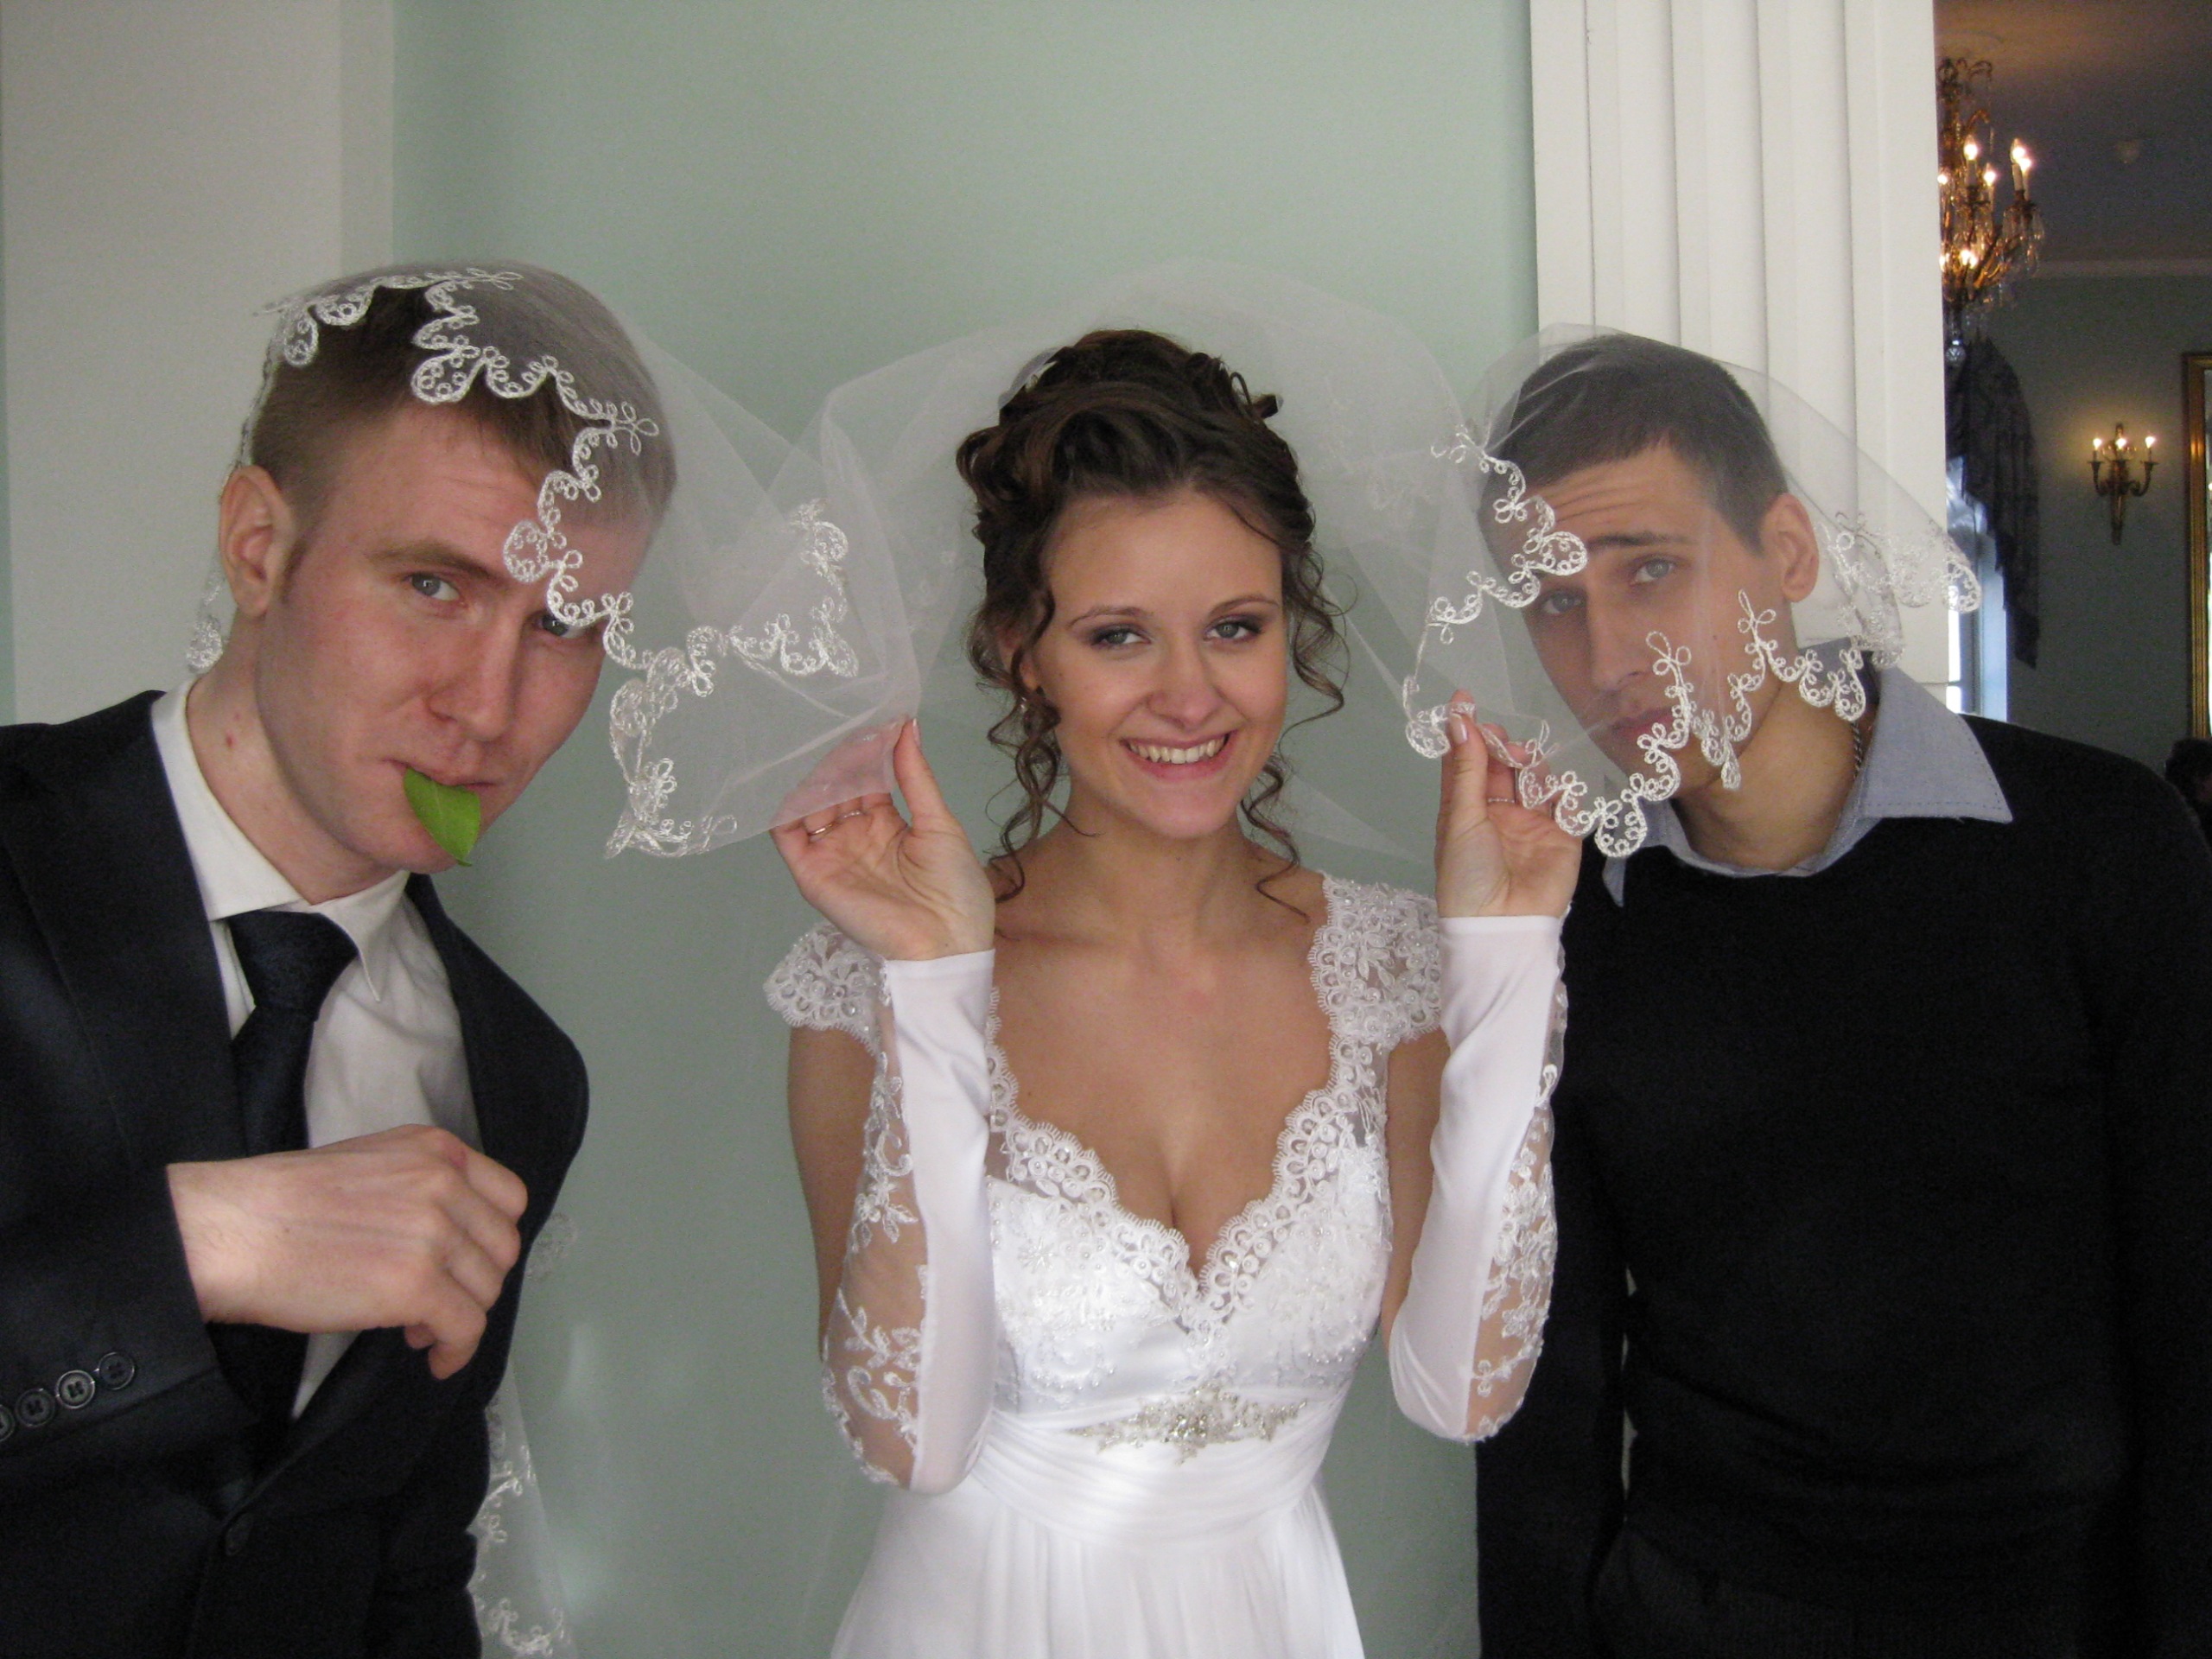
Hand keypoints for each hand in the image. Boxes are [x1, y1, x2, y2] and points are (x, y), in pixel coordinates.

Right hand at [168, 1124, 528, 1380]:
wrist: (231, 1230)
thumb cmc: (281, 1204)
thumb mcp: (370, 1166)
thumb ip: (420, 1188)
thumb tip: (449, 1239)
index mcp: (436, 1150)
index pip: (507, 1197)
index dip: (490, 1238)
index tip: (465, 1260)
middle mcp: (444, 1184)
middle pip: (502, 1247)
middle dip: (476, 1281)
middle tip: (438, 1301)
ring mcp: (434, 1234)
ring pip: (486, 1290)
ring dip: (460, 1317)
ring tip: (419, 1329)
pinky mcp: (416, 1284)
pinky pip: (465, 1328)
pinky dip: (456, 1351)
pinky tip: (433, 1359)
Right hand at [772, 720, 995, 959]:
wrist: (946, 944)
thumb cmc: (954, 888)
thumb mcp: (939, 823)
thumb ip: (916, 776)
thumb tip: (908, 726)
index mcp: (887, 825)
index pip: (866, 778)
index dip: (868, 751)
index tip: (875, 721)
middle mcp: (855, 836)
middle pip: (836, 787)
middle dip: (843, 760)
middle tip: (852, 735)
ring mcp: (832, 854)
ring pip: (811, 804)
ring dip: (820, 778)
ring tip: (838, 761)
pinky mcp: (812, 874)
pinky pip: (788, 835)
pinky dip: (789, 807)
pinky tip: (808, 786)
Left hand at [1435, 694, 1579, 918]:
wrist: (1503, 923)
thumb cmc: (1468, 873)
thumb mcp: (1461, 818)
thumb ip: (1466, 769)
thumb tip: (1459, 720)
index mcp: (1465, 808)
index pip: (1466, 761)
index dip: (1466, 731)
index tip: (1465, 700)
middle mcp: (1498, 811)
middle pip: (1503, 763)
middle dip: (1503, 744)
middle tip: (1504, 740)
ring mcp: (1532, 821)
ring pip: (1535, 776)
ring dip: (1531, 763)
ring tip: (1526, 765)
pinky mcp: (1562, 834)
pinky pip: (1566, 800)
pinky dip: (1562, 789)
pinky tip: (1551, 791)